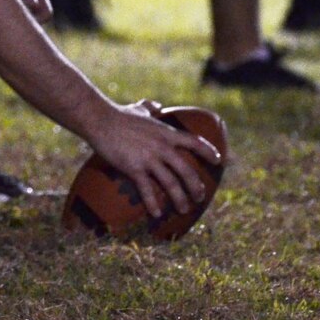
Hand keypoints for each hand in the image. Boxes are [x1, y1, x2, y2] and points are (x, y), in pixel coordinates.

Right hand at [86, 100, 223, 219]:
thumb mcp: (140, 109)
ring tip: (184, 210)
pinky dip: (153, 203)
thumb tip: (155, 105)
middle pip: (186, 170)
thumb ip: (150, 108)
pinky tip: (157, 214)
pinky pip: (147, 189)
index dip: (209, 152)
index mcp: (167, 133)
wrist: (101, 120)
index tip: (219, 160)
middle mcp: (162, 146)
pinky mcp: (134, 168)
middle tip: (200, 197)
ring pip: (171, 183)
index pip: (195, 142)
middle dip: (196, 186)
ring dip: (179, 199)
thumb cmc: (120, 114)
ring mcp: (149, 158)